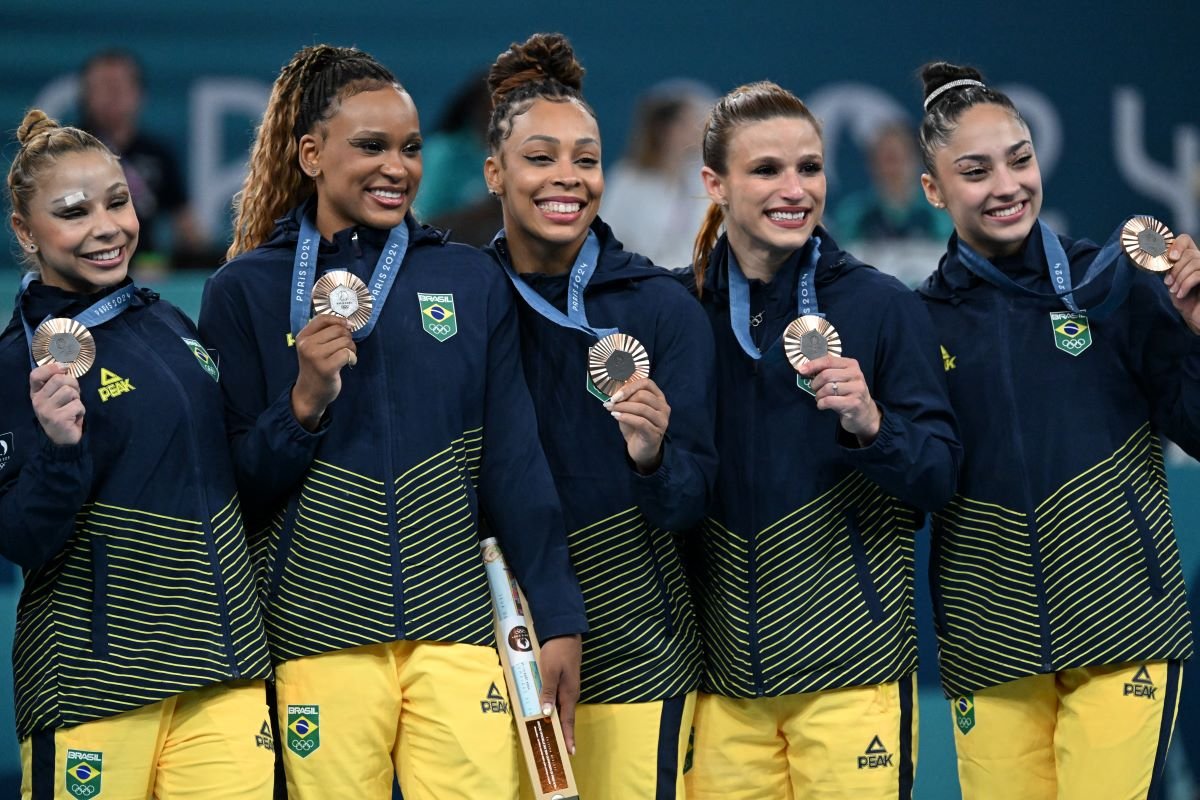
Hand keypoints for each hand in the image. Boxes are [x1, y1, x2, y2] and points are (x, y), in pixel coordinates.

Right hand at [30, 364, 84, 445]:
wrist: (64, 438)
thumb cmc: (64, 412)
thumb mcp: (57, 396)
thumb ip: (58, 382)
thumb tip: (65, 367)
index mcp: (36, 393)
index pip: (35, 374)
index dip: (51, 368)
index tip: (63, 369)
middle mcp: (38, 401)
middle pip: (59, 379)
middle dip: (73, 384)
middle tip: (74, 395)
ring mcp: (47, 411)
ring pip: (69, 392)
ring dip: (77, 398)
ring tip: (73, 407)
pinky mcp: (58, 419)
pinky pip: (77, 405)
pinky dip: (81, 410)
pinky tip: (75, 417)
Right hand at [290, 315, 356, 430]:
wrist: (310, 393)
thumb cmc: (316, 368)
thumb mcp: (314, 348)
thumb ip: (325, 334)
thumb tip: (348, 323)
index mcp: (303, 337)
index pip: (322, 318)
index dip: (339, 319)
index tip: (348, 325)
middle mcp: (307, 345)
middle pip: (338, 330)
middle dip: (348, 337)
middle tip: (346, 348)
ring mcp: (315, 356)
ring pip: (345, 341)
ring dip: (351, 348)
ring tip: (346, 357)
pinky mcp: (326, 368)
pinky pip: (347, 353)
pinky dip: (352, 357)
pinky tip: (349, 363)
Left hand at [538, 634, 581, 753]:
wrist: (565, 632)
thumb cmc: (557, 651)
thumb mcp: (550, 671)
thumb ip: (548, 691)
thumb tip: (546, 713)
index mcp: (568, 693)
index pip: (567, 720)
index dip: (568, 736)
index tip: (570, 752)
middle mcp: (570, 693)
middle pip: (565, 717)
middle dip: (562, 733)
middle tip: (557, 749)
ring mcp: (567, 687)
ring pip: (561, 709)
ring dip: (557, 722)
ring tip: (551, 735)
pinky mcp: (564, 680)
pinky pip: (558, 699)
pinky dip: (553, 709)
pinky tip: (546, 712)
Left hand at [603, 378, 668, 473]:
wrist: (641, 450)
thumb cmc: (635, 427)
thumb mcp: (629, 410)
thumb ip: (626, 400)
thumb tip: (615, 394)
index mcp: (658, 397)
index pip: (647, 383)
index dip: (630, 386)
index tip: (616, 394)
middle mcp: (663, 408)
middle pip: (643, 395)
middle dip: (624, 398)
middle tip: (610, 403)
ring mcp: (662, 421)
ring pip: (642, 408)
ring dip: (623, 408)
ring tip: (612, 410)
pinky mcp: (656, 433)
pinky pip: (641, 422)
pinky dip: (626, 417)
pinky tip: (616, 417)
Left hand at [798, 355, 881, 445]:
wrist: (864, 413)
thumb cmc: (847, 393)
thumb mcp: (841, 378)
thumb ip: (827, 371)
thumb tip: (804, 369)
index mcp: (851, 364)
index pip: (828, 360)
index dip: (813, 365)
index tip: (801, 370)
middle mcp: (856, 375)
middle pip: (826, 375)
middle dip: (815, 384)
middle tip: (815, 390)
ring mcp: (857, 389)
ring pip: (827, 388)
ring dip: (818, 395)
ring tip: (820, 398)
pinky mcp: (854, 403)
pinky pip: (830, 401)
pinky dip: (821, 404)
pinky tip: (823, 405)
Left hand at [1162, 233, 1199, 333]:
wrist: (1195, 317)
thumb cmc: (1184, 300)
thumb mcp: (1172, 281)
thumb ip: (1168, 268)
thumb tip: (1155, 256)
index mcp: (1192, 258)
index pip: (1185, 239)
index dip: (1176, 244)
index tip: (1170, 258)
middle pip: (1188, 253)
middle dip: (1175, 269)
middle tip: (1169, 283)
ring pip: (1193, 262)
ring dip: (1179, 278)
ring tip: (1174, 290)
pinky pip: (1198, 274)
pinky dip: (1186, 284)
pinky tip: (1181, 294)